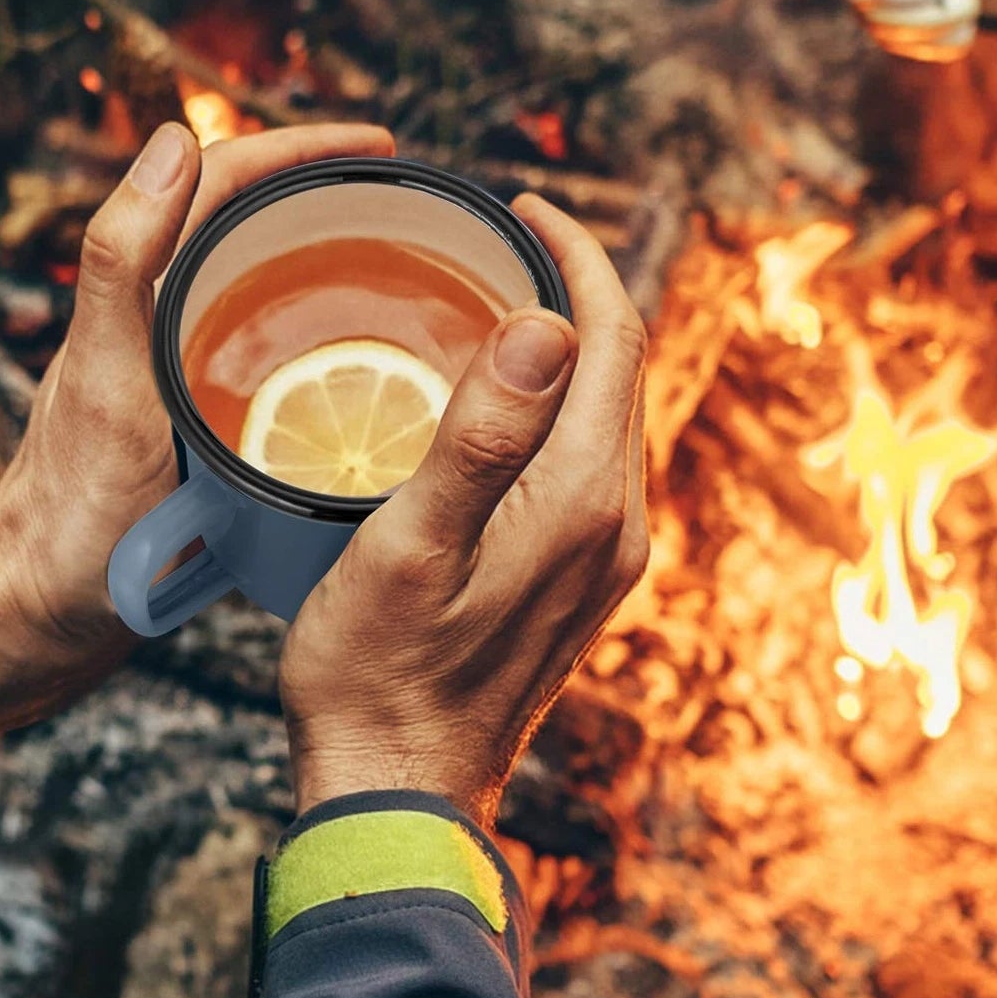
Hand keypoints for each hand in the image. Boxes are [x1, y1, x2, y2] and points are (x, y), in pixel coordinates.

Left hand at [0, 120, 395, 747]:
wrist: (48, 608)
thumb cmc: (75, 508)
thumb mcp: (108, 379)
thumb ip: (122, 261)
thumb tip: (175, 137)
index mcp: (139, 292)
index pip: (225, 182)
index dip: (304, 150)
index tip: (381, 146)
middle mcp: (159, 319)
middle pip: (251, 228)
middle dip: (328, 197)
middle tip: (409, 205)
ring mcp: (180, 371)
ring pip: (262, 291)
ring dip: (328, 263)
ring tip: (405, 272)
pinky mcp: (197, 424)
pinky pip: (266, 357)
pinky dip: (315, 339)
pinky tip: (364, 371)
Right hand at [278, 194, 648, 828]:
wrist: (399, 788)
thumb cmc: (378, 673)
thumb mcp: (410, 547)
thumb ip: (481, 435)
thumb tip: (548, 323)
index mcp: (581, 500)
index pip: (609, 338)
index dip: (573, 257)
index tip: (516, 209)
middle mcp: (613, 524)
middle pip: (617, 370)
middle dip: (571, 289)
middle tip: (495, 242)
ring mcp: (602, 558)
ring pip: (605, 415)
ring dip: (564, 346)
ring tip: (491, 300)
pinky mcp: (577, 580)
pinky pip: (586, 461)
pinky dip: (554, 406)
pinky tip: (496, 405)